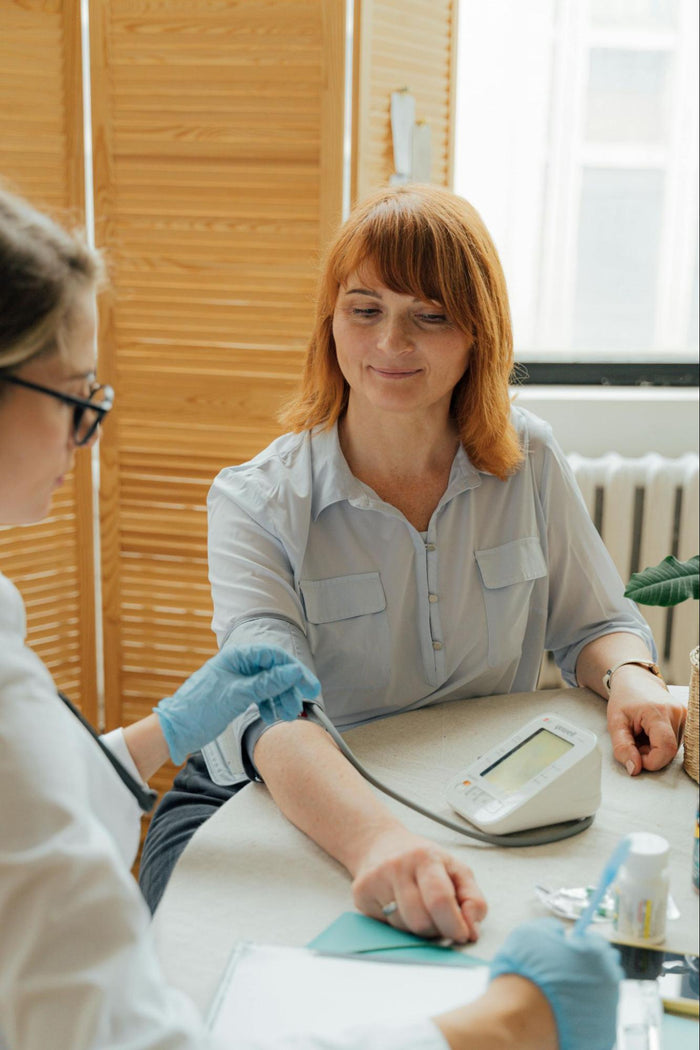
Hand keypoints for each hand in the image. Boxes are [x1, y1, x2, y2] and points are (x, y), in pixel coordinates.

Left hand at [154, 645, 320, 763]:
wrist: (176, 730)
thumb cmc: (200, 709)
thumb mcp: (238, 695)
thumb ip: (267, 682)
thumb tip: (293, 671)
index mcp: (236, 656)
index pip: (273, 655)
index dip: (293, 669)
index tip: (309, 685)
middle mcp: (238, 664)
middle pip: (273, 670)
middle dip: (288, 688)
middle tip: (301, 704)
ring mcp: (238, 679)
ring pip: (268, 684)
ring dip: (280, 699)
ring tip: (287, 715)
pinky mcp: (236, 694)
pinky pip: (260, 695)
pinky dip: (269, 704)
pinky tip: (273, 715)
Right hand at [351, 827, 486, 943]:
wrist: (380, 843)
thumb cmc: (423, 860)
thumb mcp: (456, 870)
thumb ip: (473, 899)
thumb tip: (472, 931)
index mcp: (425, 857)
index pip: (440, 900)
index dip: (454, 925)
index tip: (463, 935)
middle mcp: (396, 866)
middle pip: (420, 921)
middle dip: (436, 930)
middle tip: (440, 920)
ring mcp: (375, 880)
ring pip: (403, 928)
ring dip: (417, 929)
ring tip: (419, 908)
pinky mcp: (361, 894)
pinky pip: (385, 927)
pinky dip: (399, 925)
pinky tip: (400, 907)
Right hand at [490, 918, 622, 1049]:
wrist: (518, 1018)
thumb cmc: (525, 973)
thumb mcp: (531, 933)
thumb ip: (552, 927)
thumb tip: (559, 932)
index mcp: (597, 955)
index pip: (597, 943)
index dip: (581, 943)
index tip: (568, 948)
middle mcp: (609, 984)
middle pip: (605, 969)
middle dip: (589, 967)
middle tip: (564, 970)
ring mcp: (607, 1013)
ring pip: (602, 996)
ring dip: (587, 990)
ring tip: (561, 993)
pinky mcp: (600, 1037)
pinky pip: (596, 1019)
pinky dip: (583, 1014)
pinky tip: (564, 1012)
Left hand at [607, 681, 685, 774]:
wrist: (635, 680)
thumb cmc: (624, 698)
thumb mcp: (615, 723)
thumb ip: (622, 747)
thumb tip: (634, 769)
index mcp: (658, 712)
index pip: (665, 749)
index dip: (650, 761)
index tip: (635, 756)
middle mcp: (676, 712)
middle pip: (669, 751)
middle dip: (650, 755)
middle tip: (635, 742)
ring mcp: (684, 715)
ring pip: (672, 748)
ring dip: (655, 749)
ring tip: (642, 734)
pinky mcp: (686, 718)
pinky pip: (675, 741)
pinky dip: (661, 743)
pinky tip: (651, 734)